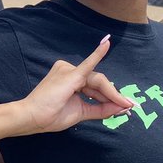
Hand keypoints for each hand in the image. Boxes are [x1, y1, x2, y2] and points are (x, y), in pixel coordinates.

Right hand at [17, 36, 133, 134]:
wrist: (33, 118)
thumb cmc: (51, 116)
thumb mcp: (81, 113)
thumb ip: (101, 109)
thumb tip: (121, 107)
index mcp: (71, 79)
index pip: (95, 87)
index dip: (109, 98)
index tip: (124, 108)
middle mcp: (70, 71)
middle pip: (98, 83)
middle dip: (112, 96)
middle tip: (129, 107)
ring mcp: (69, 71)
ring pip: (97, 81)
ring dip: (111, 93)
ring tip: (125, 104)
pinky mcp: (71, 74)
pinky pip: (88, 64)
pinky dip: (98, 54)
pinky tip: (107, 43)